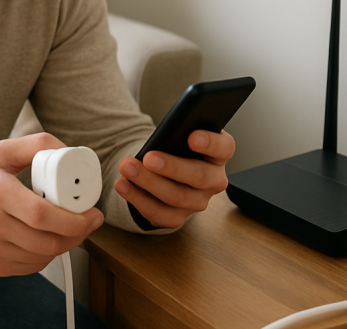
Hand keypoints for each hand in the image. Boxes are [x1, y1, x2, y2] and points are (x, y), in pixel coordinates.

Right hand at [0, 133, 103, 276]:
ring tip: (68, 228)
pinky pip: (32, 266)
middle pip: (47, 239)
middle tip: (88, 222)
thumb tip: (71, 152)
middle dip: (77, 233)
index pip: (42, 213)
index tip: (92, 212)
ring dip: (65, 244)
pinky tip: (46, 238)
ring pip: (43, 256)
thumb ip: (37, 145)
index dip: (74, 218)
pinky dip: (46, 254)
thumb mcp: (1, 152)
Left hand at [114, 129, 234, 228]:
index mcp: (220, 154)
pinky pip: (159, 213)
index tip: (192, 137)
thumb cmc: (177, 145)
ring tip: (127, 167)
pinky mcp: (178, 216)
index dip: (210, 143)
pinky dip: (138, 199)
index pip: (224, 148)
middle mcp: (214, 180)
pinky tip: (122, 185)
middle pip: (199, 176)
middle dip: (172, 167)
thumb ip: (180, 129)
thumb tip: (167, 131)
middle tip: (149, 158)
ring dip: (148, 182)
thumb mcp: (182, 133)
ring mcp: (198, 201)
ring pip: (177, 197)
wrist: (167, 169)